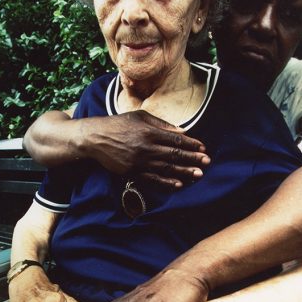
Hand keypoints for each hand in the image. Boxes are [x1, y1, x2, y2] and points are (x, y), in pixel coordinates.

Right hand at [80, 110, 210, 187]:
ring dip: (184, 172)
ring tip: (198, 175)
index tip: (203, 147)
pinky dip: (166, 182)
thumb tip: (182, 130)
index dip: (191, 144)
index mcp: (149, 132)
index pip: (176, 139)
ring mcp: (139, 162)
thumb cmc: (118, 124)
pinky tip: (178, 184)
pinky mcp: (132, 172)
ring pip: (166, 168)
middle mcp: (146, 147)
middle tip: (206, 162)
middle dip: (192, 159)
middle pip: (174, 154)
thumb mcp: (140, 117)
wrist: (95, 138)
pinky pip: (152, 179)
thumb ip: (162, 124)